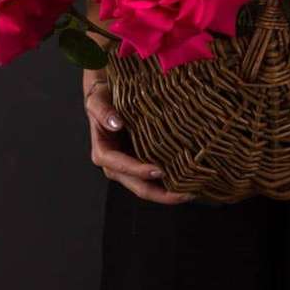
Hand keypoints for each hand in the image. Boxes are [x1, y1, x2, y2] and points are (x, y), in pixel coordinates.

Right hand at [83, 74, 194, 204]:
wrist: (109, 95)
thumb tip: (116, 123)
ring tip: (191, 190)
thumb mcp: (97, 101)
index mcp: (104, 153)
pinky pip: (157, 177)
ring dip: (169, 192)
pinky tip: (188, 180)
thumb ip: (103, 111)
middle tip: (185, 193)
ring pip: (150, 186)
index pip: (121, 167)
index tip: (159, 170)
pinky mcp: (143, 161)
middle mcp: (117, 165)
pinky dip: (171, 181)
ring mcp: (131, 165)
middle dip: (161, 194)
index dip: (139, 171)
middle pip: (138, 186)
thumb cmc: (102, 98)